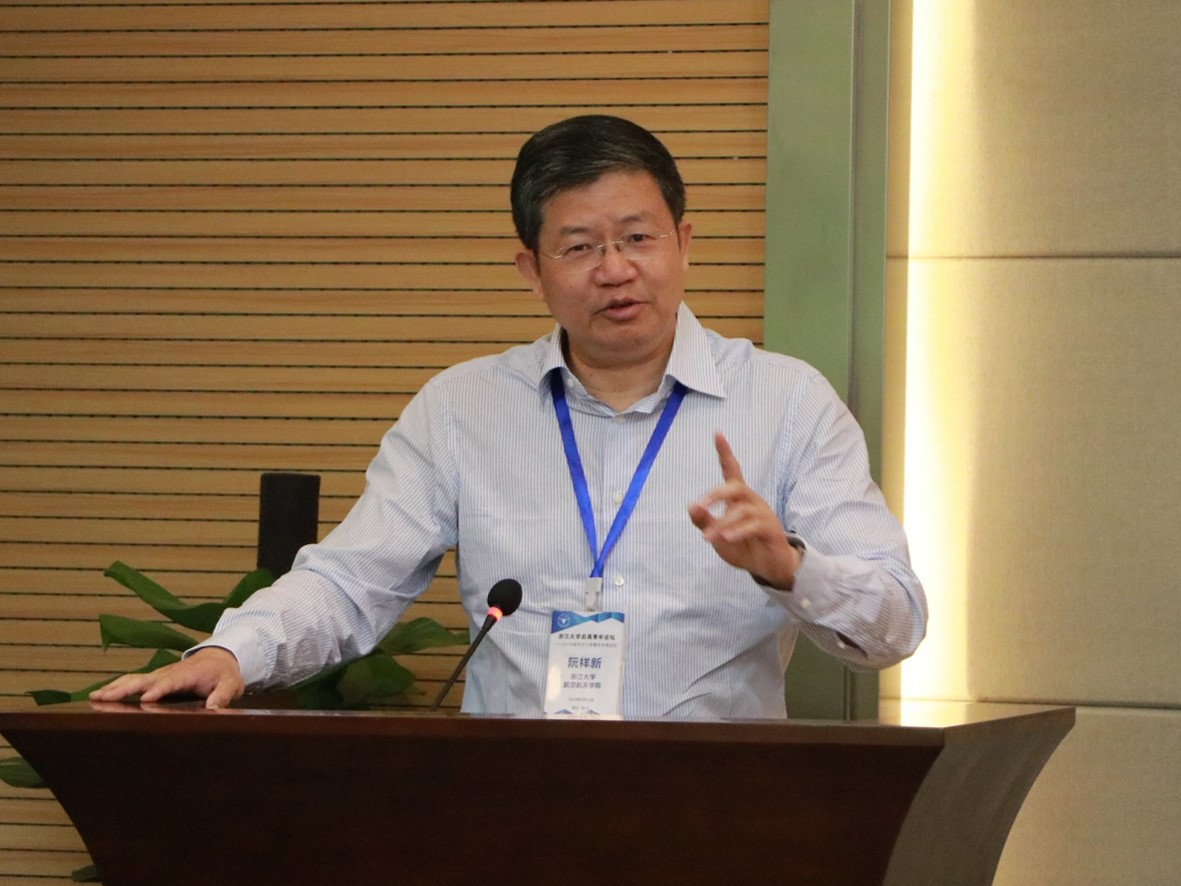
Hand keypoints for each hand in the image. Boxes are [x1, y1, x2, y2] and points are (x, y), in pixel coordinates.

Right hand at [89, 647, 244, 710]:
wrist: (221, 657)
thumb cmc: (225, 673)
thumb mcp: (231, 684)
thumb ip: (222, 696)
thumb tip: (213, 709)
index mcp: (187, 674)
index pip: (171, 682)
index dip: (158, 690)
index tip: (146, 699)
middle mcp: (169, 672)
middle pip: (144, 680)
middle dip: (124, 689)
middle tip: (104, 698)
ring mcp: (160, 674)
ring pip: (134, 679)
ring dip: (114, 687)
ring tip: (94, 697)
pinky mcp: (155, 678)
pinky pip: (133, 681)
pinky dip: (116, 686)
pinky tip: (100, 695)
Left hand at [687, 432, 801, 589]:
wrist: (767, 566)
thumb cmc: (742, 546)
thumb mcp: (717, 535)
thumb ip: (705, 522)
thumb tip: (691, 507)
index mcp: (738, 498)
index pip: (732, 470)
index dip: (725, 453)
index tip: (717, 434)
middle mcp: (751, 501)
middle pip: (736, 486)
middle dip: (716, 494)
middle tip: (700, 505)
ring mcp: (763, 514)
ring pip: (742, 510)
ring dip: (724, 523)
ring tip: (709, 537)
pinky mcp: (771, 529)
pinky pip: (755, 525)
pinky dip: (739, 531)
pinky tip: (726, 538)